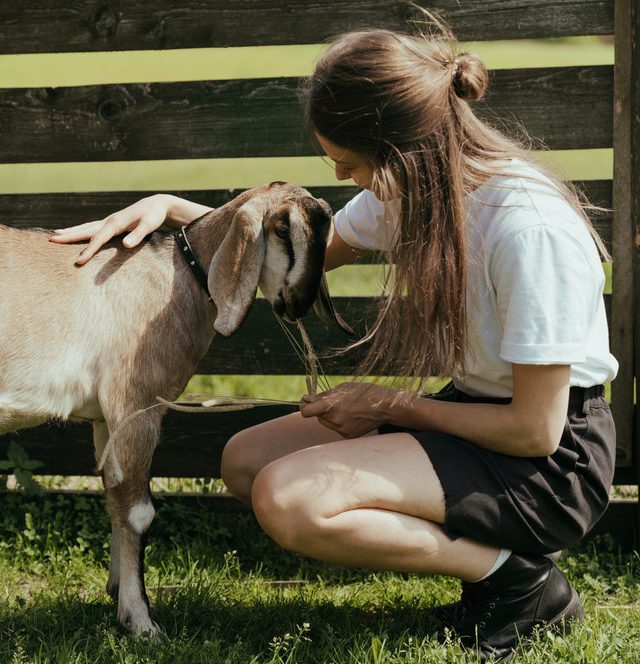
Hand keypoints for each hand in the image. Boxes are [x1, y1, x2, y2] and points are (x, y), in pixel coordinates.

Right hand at [49, 194, 211, 264]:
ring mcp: (109, 221)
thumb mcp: (148, 225)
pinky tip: (75, 233)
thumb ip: (138, 235)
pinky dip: (81, 230)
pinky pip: (92, 228)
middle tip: (51, 241)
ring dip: (71, 232)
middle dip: (68, 236)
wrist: (156, 204)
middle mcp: (109, 221)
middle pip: (85, 230)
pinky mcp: (112, 223)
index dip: (89, 250)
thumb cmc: (153, 216)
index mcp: (116, 223)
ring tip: (55, 236)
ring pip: (86, 227)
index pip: (99, 238)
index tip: (79, 261)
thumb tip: (126, 245)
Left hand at [299, 381, 400, 437]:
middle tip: (334, 402)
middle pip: (317, 417)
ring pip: (327, 423)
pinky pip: (337, 428)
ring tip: (346, 408)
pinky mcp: (348, 436)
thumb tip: (306, 399)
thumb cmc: (364, 393)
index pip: (306, 412)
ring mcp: (341, 430)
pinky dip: (340, 422)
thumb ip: (323, 395)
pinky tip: (352, 416)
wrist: (385, 407)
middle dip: (321, 410)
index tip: (307, 402)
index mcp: (331, 406)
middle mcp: (334, 420)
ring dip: (330, 416)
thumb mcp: (342, 388)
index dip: (305, 407)